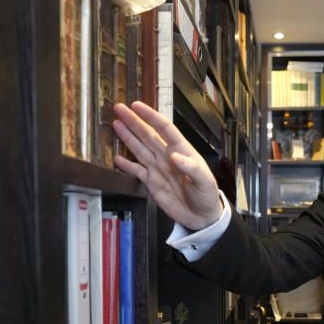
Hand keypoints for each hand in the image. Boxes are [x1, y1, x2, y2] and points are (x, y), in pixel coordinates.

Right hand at [112, 101, 222, 230]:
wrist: (201, 216)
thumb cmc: (207, 195)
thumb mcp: (205, 181)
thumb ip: (191, 168)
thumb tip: (175, 156)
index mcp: (182, 151)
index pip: (164, 129)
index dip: (150, 116)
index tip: (137, 106)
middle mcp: (167, 156)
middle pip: (147, 135)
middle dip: (133, 122)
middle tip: (120, 109)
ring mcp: (158, 168)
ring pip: (139, 149)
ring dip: (128, 137)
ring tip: (117, 125)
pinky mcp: (151, 182)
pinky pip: (136, 171)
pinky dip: (126, 165)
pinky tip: (117, 158)